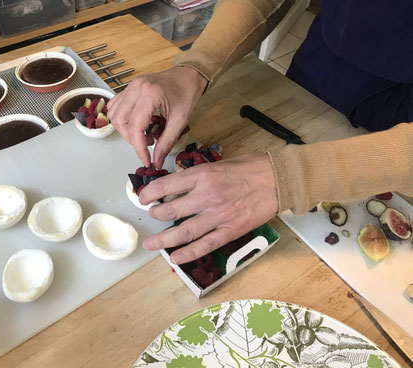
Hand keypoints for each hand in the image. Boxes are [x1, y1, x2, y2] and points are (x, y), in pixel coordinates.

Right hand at [107, 66, 206, 167]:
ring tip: (144, 132)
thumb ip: (166, 143)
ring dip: (125, 130)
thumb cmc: (187, 93)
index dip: (139, 148)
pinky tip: (136, 123)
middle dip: (132, 139)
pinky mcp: (129, 88)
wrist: (188, 75)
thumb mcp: (180, 121)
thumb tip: (156, 161)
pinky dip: (122, 119)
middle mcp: (136, 88)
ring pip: (114, 115)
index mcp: (150, 94)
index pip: (135, 127)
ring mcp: (130, 86)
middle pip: (120, 122)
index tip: (146, 159)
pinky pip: (115, 106)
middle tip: (148, 142)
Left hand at [140, 152, 277, 264]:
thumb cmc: (251, 167)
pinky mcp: (231, 230)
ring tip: (150, 244)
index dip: (149, 193)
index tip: (143, 197)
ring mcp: (219, 215)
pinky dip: (189, 254)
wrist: (279, 178)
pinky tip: (175, 258)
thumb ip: (197, 176)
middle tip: (151, 216)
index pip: (166, 185)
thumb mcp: (218, 163)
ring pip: (184, 231)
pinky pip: (206, 245)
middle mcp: (207, 196)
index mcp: (203, 175)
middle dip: (156, 214)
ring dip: (164, 239)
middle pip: (171, 210)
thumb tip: (177, 185)